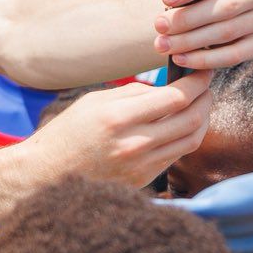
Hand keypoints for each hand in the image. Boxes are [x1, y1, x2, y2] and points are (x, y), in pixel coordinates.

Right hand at [25, 73, 212, 186]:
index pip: (176, 97)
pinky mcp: (143, 180)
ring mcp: (141, 166)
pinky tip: (182, 126)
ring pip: (192, 140)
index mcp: (118, 118)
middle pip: (192, 118)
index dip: (197, 82)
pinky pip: (177, 155)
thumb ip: (134, 93)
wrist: (47, 174)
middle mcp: (134, 144)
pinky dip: (186, 137)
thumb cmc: (68, 132)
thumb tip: (168, 87)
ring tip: (200, 105)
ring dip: (202, 119)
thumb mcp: (94, 102)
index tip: (202, 72)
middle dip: (206, 98)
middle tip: (205, 86)